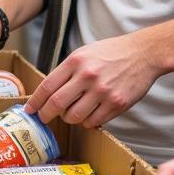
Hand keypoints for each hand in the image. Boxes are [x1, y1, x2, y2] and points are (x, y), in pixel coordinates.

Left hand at [23, 33, 157, 127]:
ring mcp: (103, 91)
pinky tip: (90, 114)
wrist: (143, 53)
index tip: (29, 110)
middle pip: (57, 104)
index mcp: (76, 61)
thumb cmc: (111, 53)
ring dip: (69, 118)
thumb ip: (67, 71)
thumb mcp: (84, 53)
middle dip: (46, 115)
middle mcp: (88, 76)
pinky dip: (87, 122)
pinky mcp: (117, 103)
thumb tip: (48, 93)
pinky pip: (93, 121)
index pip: (48, 86)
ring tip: (73, 112)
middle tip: (44, 118)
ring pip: (74, 116)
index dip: (35, 101)